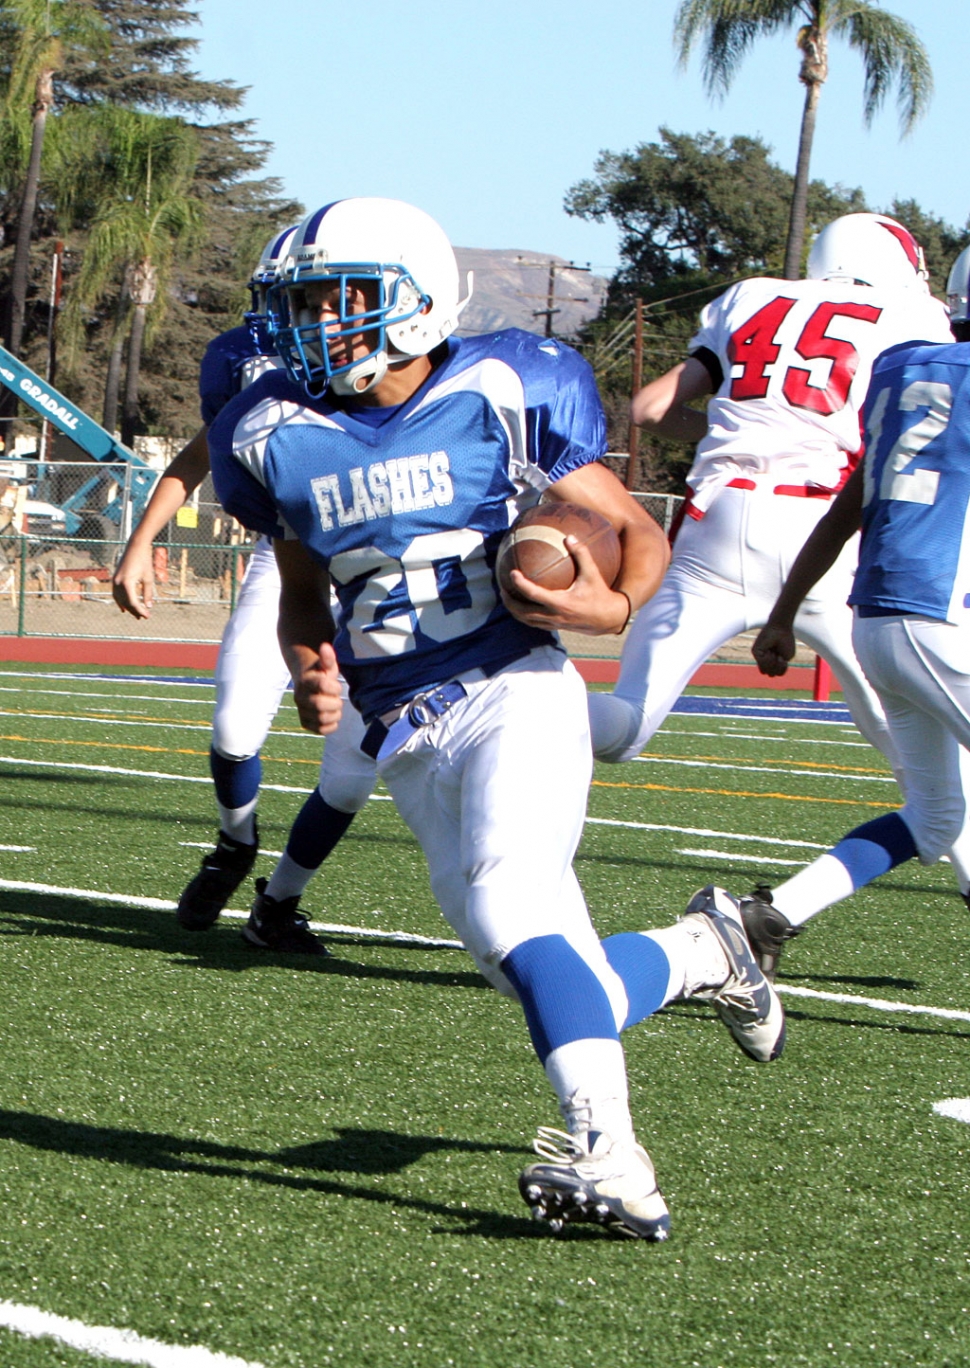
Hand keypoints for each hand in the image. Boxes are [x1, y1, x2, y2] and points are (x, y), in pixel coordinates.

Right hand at [112, 541, 154, 618]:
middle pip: (126, 602)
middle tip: (144, 617)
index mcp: (127, 583)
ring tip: (136, 615)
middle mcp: (118, 583)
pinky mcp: (115, 578)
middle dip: (135, 611)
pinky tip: (124, 608)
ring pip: (120, 599)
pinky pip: (116, 594)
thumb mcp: (148, 578)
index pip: (133, 602)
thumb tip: (149, 606)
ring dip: (128, 608)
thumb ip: (148, 593)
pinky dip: (120, 601)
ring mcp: (115, 581)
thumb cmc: (144, 561)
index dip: (140, 611)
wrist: (136, 546)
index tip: (148, 616)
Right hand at [292, 642, 343, 734]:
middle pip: (320, 705)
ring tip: (334, 706)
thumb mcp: (326, 664)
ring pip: (322, 719)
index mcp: (305, 682)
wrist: (309, 685)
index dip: (335, 686)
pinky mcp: (306, 723)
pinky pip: (321, 730)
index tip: (335, 685)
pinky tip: (332, 715)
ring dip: (334, 713)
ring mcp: (302, 711)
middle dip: (334, 702)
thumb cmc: (321, 673)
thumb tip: (325, 646)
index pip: (323, 686)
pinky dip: (331, 725)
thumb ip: (327, 657)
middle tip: (336, 698)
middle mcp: (300, 698)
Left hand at [500, 536, 629, 635]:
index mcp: (561, 603)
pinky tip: (522, 605)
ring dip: (515, 611)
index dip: (521, 584)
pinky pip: (535, 623)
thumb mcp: (593, 573)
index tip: (512, 573)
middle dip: (510, 602)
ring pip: (527, 620)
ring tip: (507, 598)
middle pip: (523, 612)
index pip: (534, 594)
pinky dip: (525, 615)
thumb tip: (569, 537)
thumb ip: (581, 554)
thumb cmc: (601, 594)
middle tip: (502, 589)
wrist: (609, 618)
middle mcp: (555, 615)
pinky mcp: (556, 627)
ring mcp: (554, 623)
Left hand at [752, 623, 795, 676]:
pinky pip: (761, 663)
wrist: (781, 628)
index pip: (776, 673)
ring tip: (775, 654)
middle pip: (771, 674)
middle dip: (777, 668)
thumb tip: (767, 673)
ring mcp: (760, 656)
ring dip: (772, 664)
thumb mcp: (787, 657)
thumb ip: (779, 668)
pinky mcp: (755, 651)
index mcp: (773, 661)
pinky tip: (770, 652)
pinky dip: (768, 659)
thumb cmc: (786, 641)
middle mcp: (765, 659)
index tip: (784, 659)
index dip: (781, 669)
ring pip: (765, 671)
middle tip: (779, 656)